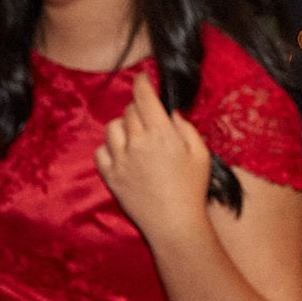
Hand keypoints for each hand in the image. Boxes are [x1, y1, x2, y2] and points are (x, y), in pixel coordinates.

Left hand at [95, 74, 213, 249]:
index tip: (142, 78)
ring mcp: (120, 159)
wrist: (174, 223)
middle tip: (148, 118)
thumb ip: (185, 129)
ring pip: (112, 128)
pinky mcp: (110, 176)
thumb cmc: (192, 189)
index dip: (142, 83)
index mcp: (161, 134)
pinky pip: (100, 151)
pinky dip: (109, 148)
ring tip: (134, 137)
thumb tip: (170, 114)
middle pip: (129, 111)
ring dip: (122, 127)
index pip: (144, 97)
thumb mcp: (201, 154)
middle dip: (138, 109)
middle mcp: (137, 142)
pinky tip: (122, 154)